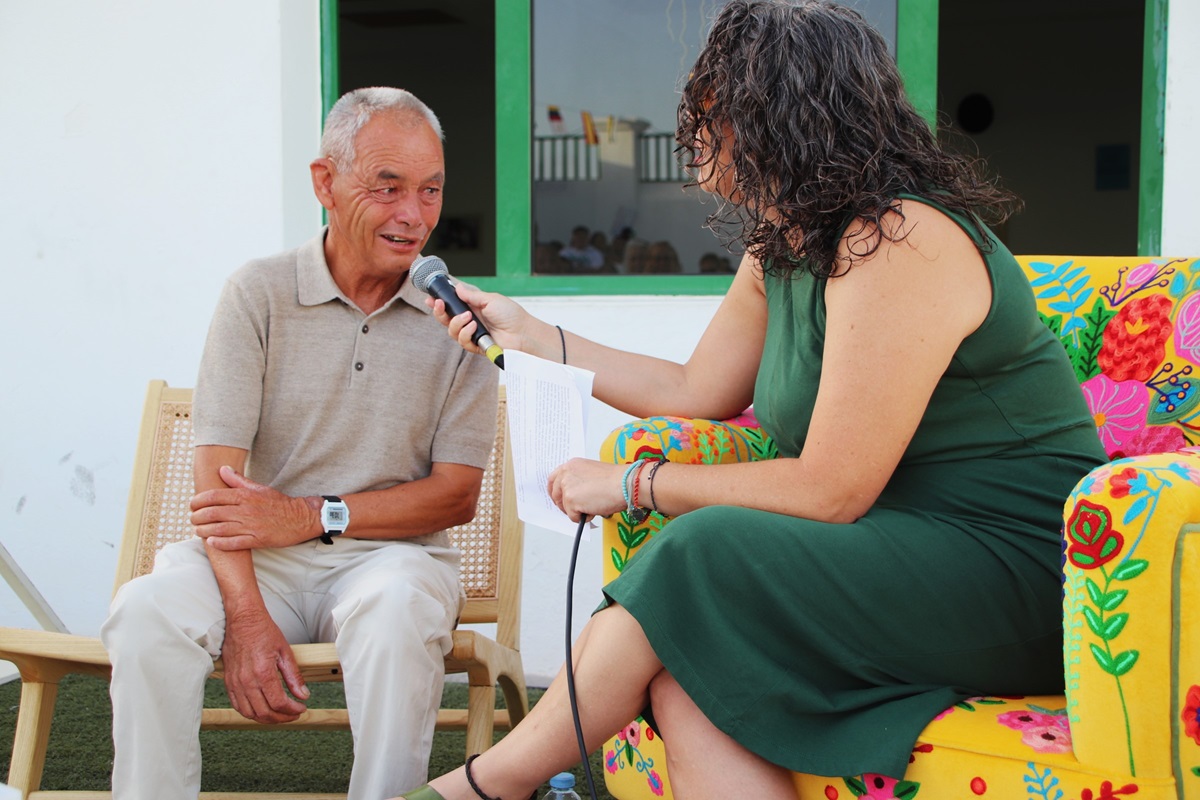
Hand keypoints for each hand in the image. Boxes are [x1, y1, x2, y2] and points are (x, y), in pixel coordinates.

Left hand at [191, 466, 317, 550]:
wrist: (301, 518)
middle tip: (192, 519)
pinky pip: (234, 543)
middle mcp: (246, 510)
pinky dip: (219, 543)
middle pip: (212, 513)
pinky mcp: (257, 539)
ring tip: (197, 531)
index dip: (198, 500)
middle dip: (197, 516)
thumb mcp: (259, 488)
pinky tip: (211, 542)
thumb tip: (222, 469)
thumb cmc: (279, 503)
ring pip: (219, 528)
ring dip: (204, 530)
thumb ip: (238, 480)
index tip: (192, 504)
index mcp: (245, 495)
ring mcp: (251, 525)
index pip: (214, 496)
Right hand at [220, 608, 309, 723]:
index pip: (279, 703)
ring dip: (266, 719)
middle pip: (265, 712)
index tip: (301, 709)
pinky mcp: (228, 682)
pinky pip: (237, 706)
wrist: (243, 620)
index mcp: (263, 673)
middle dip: (282, 718)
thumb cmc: (264, 632)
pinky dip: (250, 713)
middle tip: (293, 714)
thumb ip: (294, 677)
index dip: (292, 710)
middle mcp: (247, 681)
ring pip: (250, 714)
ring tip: (279, 714)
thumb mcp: (285, 652)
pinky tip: (261, 709)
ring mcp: (235, 683)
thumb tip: (303, 695)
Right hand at [425, 281, 529, 354]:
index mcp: (472, 308)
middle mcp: (470, 321)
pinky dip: (466, 333)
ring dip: (457, 323)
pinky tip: (474, 327)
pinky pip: (462, 341)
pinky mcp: (476, 346)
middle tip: (439, 304)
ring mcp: (472, 334)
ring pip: (451, 331)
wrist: (523, 332)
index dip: (439, 303)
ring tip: (469, 317)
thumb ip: (472, 295)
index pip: (451, 305)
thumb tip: (457, 287)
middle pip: (446, 319)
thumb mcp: (490, 299)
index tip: (430, 298)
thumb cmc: (510, 314)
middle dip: (439, 312)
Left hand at [547, 458, 627, 521]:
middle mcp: (566, 474)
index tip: (558, 499)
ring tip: (594, 506)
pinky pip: (573, 517)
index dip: (555, 491)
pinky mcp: (571, 500)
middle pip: (555, 495)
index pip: (553, 479)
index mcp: (571, 465)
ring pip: (565, 507)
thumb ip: (579, 480)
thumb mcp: (591, 473)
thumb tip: (575, 494)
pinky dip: (584, 518)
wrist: (624, 483)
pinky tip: (595, 509)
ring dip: (577, 511)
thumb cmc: (616, 479)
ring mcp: (567, 487)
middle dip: (564, 505)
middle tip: (575, 510)